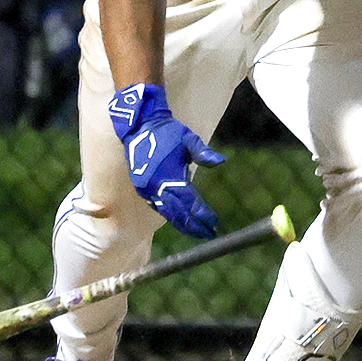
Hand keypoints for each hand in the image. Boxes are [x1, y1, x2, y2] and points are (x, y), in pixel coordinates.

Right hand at [108, 83, 224, 238]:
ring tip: (197, 231)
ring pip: (167, 213)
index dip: (202, 215)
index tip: (214, 223)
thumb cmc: (168, 132)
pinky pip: (158, 206)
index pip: (190, 202)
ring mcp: (147, 189)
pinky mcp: (142, 188)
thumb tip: (221, 161)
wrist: (140, 127)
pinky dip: (170, 214)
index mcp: (170, 176)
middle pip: (178, 214)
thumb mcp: (188, 139)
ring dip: (182, 223)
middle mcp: (157, 186)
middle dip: (194, 226)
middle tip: (209, 233)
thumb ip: (203, 152)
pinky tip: (179, 218)